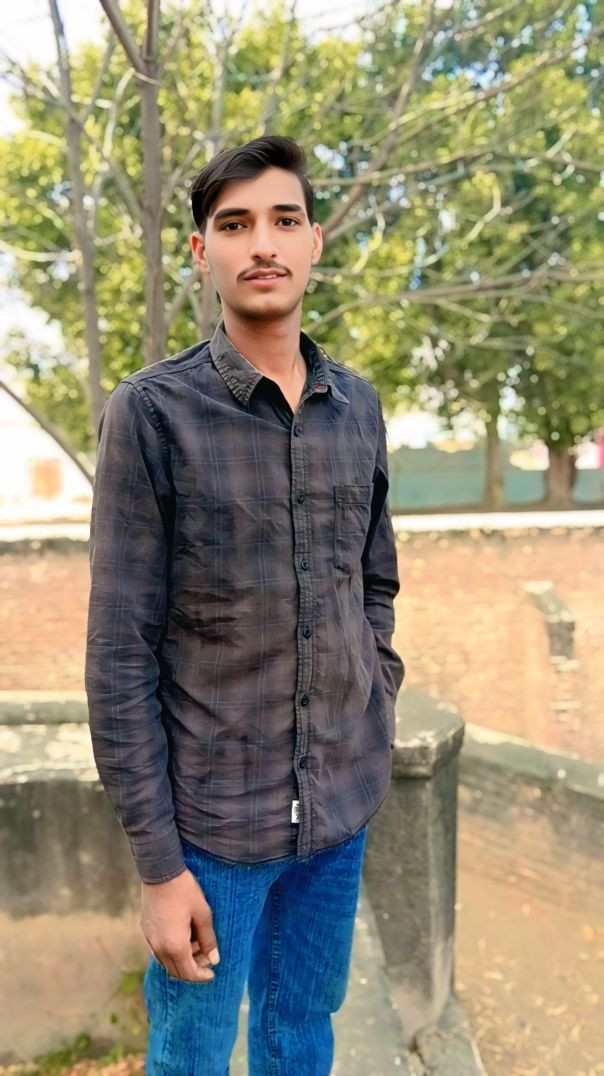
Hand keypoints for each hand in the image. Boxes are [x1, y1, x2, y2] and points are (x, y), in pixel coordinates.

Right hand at [140, 867, 220, 981]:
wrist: (160, 871)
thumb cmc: (184, 891)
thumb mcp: (202, 914)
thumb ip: (208, 939)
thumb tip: (214, 959)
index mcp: (174, 946)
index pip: (188, 973)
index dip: (201, 976)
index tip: (212, 973)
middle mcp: (159, 947)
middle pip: (176, 971)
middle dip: (192, 969)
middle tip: (207, 959)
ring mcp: (150, 939)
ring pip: (166, 961)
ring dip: (182, 960)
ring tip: (197, 946)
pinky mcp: (146, 930)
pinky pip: (159, 950)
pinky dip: (172, 951)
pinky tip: (184, 937)